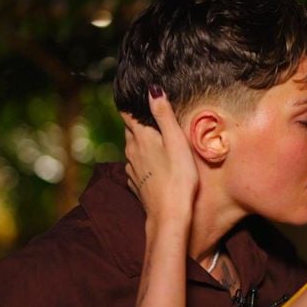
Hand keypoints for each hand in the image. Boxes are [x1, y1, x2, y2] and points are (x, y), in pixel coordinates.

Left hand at [121, 87, 197, 231]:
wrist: (169, 216)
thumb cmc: (178, 178)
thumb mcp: (176, 142)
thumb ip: (164, 115)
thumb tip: (152, 90)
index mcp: (141, 138)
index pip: (127, 114)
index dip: (129, 103)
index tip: (132, 94)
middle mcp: (131, 151)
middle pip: (131, 130)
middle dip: (139, 122)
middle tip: (151, 114)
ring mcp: (132, 169)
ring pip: (134, 148)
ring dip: (142, 142)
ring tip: (157, 139)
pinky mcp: (137, 184)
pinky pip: (138, 166)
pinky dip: (144, 160)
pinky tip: (156, 164)